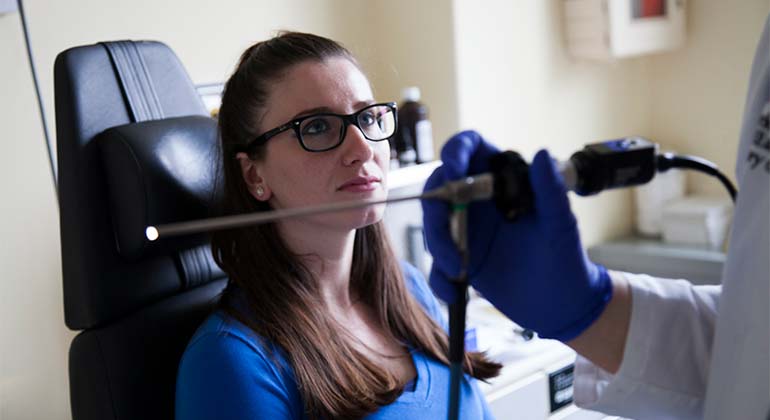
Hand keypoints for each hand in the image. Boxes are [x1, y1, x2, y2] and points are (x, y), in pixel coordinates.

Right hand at [421, 131, 612, 341]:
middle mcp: (478, 200)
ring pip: (434, 226)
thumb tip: (541, 153)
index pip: (470, 148)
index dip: (456, 151)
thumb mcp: (560, 225)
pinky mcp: (458, 259)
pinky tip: (455, 292)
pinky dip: (439, 279)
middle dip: (436, 210)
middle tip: (447, 233)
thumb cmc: (566, 258)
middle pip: (440, 188)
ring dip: (438, 247)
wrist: (561, 305)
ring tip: (458, 271)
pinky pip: (436, 263)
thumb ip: (551, 190)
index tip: (454, 171)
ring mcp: (466, 230)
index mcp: (502, 180)